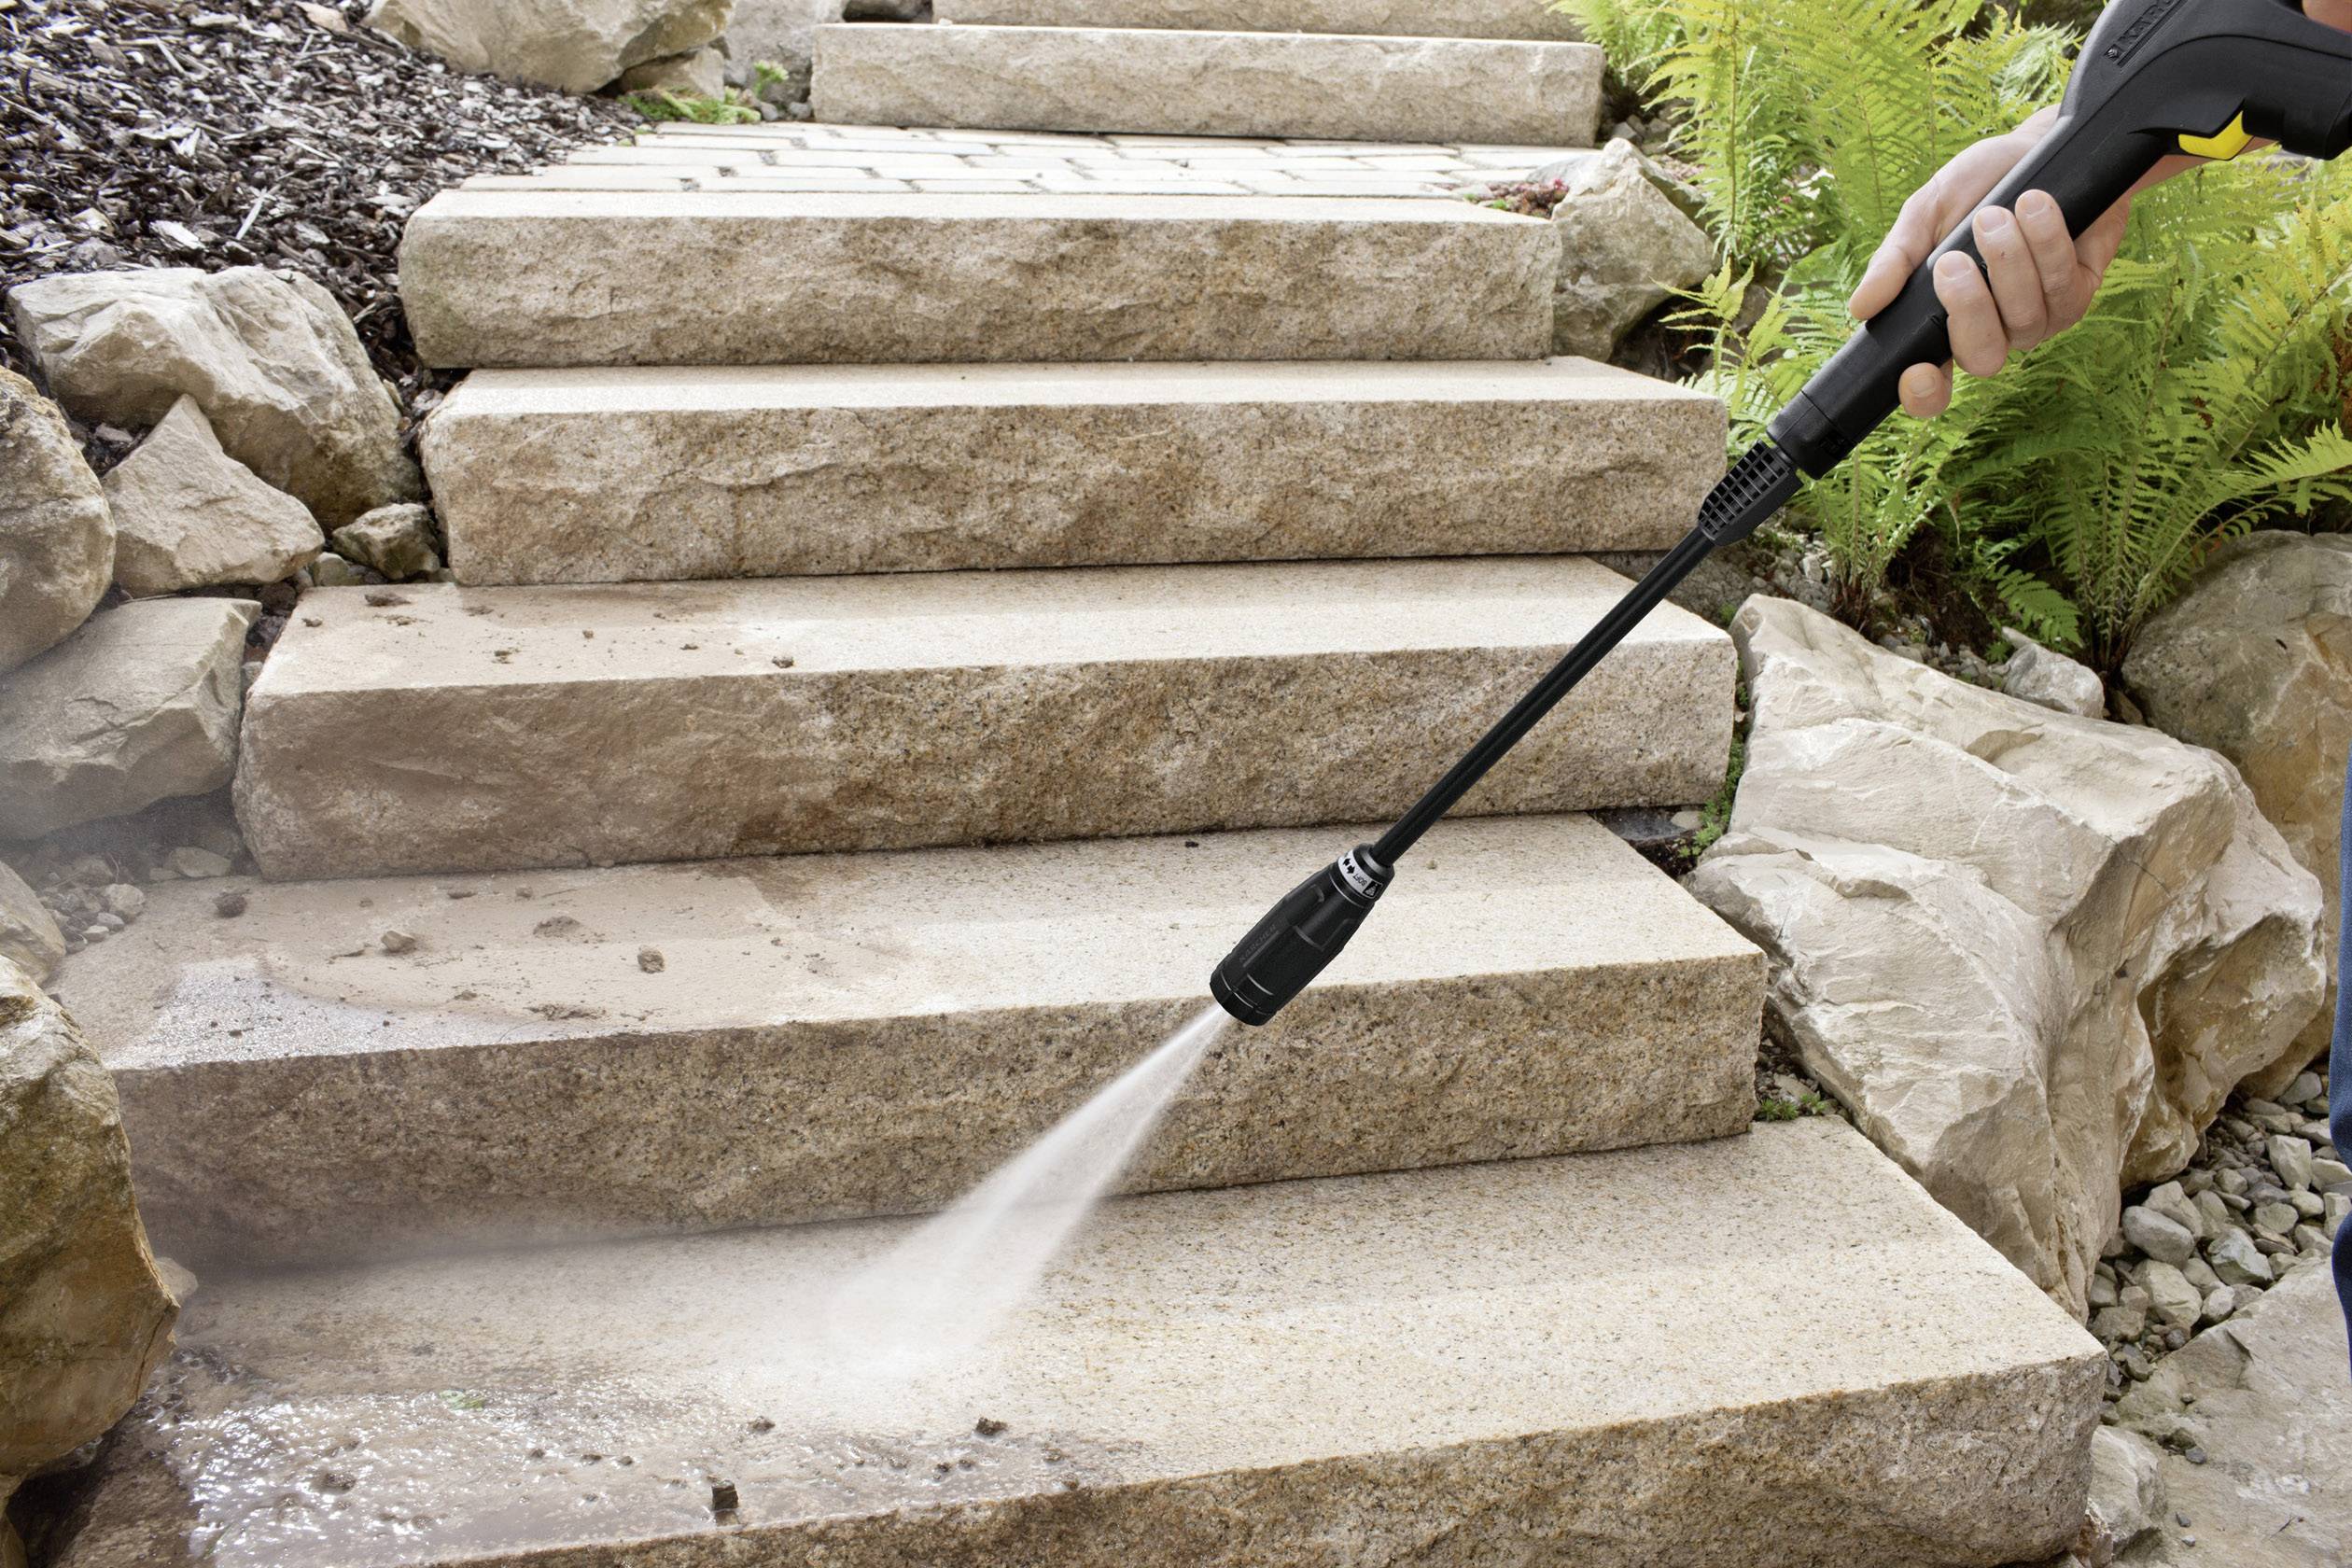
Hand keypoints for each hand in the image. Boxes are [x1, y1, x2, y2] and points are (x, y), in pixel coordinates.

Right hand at [1847, 105, 2192, 417]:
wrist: (2037, 148)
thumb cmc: (1977, 187)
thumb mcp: (1924, 216)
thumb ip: (1895, 261)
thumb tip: (1861, 307)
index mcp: (1945, 325)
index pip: (1933, 388)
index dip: (1925, 395)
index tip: (1917, 372)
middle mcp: (1993, 332)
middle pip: (1982, 358)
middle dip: (1968, 308)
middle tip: (1953, 259)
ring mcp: (2039, 319)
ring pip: (2024, 319)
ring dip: (2007, 262)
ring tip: (1995, 213)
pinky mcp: (2080, 293)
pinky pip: (2062, 286)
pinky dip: (2045, 243)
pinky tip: (2035, 205)